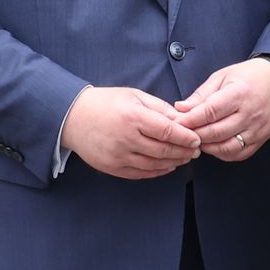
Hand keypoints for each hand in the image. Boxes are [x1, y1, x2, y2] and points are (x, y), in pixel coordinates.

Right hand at [62, 85, 199, 179]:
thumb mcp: (134, 95)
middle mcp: (126, 138)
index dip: (186, 137)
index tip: (197, 139)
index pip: (168, 131)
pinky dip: (158, 171)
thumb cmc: (106, 103)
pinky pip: (142, 173)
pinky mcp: (113, 168)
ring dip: (174, 162)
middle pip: (164, 150)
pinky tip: (167, 166)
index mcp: (133, 117)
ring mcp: (118, 156)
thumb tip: (182, 120)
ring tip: (184, 158)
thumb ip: (159, 108)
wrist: (73, 118)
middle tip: (196, 150)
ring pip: (155, 165)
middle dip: (184, 152)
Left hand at [172, 60, 269, 160]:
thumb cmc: (250, 76)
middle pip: (216, 132)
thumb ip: (201, 95)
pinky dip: (222, 153)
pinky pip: (238, 154)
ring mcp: (257, 129)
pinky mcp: (261, 139)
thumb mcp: (223, 76)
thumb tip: (181, 109)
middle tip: (181, 133)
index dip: (190, 120)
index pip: (210, 112)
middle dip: (194, 135)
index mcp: (239, 94)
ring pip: (226, 147)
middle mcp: (250, 114)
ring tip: (196, 140)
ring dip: (207, 147)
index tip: (177, 122)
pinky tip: (213, 146)